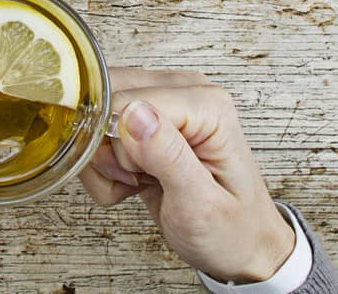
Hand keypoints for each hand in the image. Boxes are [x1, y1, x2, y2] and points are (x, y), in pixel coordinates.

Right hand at [79, 69, 295, 283]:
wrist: (239, 246)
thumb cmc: (232, 229)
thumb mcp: (201, 204)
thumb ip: (168, 156)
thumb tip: (133, 114)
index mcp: (207, 104)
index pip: (128, 102)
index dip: (122, 146)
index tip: (139, 176)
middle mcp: (185, 92)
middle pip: (107, 100)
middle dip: (109, 151)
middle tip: (135, 179)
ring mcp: (165, 103)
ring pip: (98, 115)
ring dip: (105, 161)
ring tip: (138, 183)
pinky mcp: (147, 119)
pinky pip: (101, 130)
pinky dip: (107, 166)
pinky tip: (136, 181)